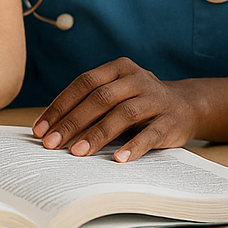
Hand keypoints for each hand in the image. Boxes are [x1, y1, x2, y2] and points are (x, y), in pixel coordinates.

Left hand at [32, 58, 200, 161]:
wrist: (187, 106)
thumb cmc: (138, 103)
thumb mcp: (116, 95)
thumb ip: (90, 106)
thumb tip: (51, 130)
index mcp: (118, 68)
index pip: (84, 83)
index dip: (60, 106)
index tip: (40, 129)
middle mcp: (137, 78)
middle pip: (100, 98)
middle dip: (72, 122)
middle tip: (52, 144)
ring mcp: (155, 98)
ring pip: (123, 114)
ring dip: (97, 134)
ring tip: (77, 153)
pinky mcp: (171, 120)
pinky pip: (150, 133)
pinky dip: (133, 146)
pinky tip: (118, 159)